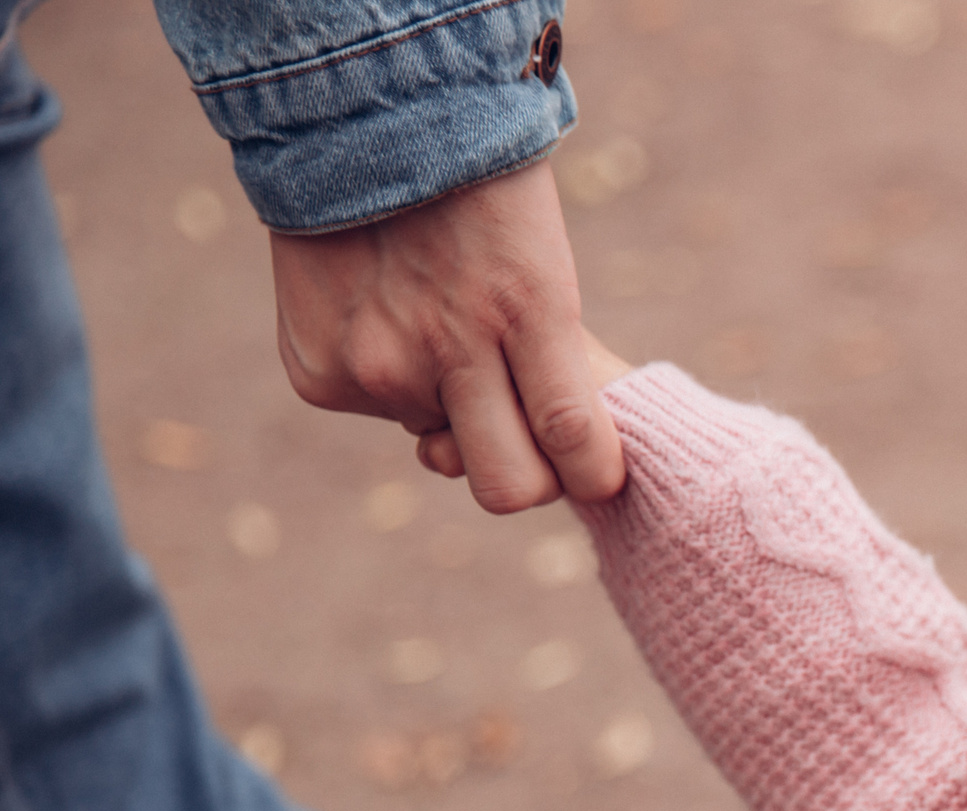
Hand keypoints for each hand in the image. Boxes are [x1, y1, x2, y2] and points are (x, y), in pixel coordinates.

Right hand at [269, 160, 623, 511]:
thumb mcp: (544, 263)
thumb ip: (549, 362)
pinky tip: (379, 309)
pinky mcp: (320, 376)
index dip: (595, 474)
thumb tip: (543, 460)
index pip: (575, 438)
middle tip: (523, 433)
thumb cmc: (480, 193)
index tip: (595, 471)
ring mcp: (377, 365)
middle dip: (527, 476)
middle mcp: (449, 345)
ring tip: (433, 320)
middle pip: (509, 488)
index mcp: (529, 308)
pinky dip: (383, 377)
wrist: (354, 117)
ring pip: (437, 443)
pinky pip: (374, 411)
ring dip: (446, 404)